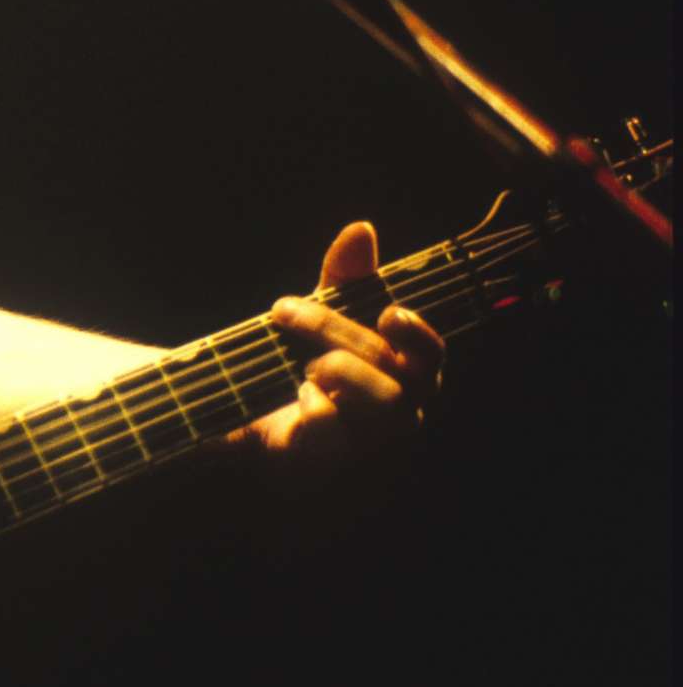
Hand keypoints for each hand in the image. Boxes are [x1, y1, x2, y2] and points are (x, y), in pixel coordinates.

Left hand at [233, 220, 444, 452]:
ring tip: (305, 364)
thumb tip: (361, 228)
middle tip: (285, 311)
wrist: (255, 422)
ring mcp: (374, 438)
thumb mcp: (321, 317)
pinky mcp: (335, 458)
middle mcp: (401, 408)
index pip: (431, 352)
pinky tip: (298, 396)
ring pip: (387, 402)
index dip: (417, 332)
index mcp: (404, 372)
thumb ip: (343, 278)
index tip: (388, 312)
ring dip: (342, 370)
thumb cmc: (306, 367)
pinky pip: (337, 430)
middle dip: (338, 330)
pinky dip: (316, 405)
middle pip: (398, 367)